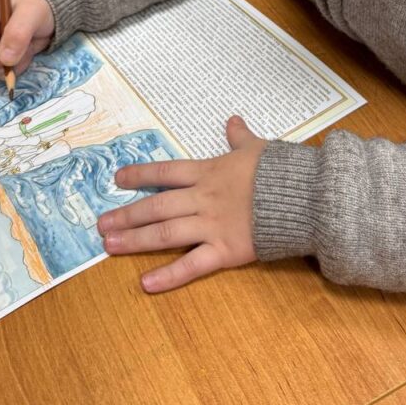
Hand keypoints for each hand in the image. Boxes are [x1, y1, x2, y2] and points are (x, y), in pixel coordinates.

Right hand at [0, 0, 54, 78]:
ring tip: (25, 49)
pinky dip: (14, 70)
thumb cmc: (37, 5)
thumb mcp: (31, 12)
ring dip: (7, 67)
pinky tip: (25, 55)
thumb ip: (18, 32)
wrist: (49, 14)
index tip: (1, 57)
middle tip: (17, 56)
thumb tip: (4, 59)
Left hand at [97, 116, 266, 292]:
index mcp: (209, 172)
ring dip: (135, 240)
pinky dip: (168, 276)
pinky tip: (145, 283)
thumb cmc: (280, 171)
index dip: (140, 174)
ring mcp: (211, 226)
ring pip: (165, 233)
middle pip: (156, 206)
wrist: (303, 196)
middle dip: (127, 215)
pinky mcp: (225, 250)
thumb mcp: (257, 148)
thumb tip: (233, 121)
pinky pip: (192, 265)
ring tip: (110, 246)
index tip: (118, 179)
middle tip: (101, 224)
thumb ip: (240, 137)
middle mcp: (203, 198)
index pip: (166, 172)